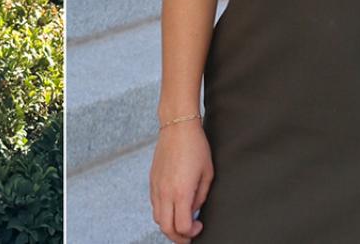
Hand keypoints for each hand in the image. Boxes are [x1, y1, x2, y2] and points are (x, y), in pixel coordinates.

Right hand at [149, 119, 212, 243]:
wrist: (178, 127)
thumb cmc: (196, 147)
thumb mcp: (207, 174)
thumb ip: (201, 196)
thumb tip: (194, 210)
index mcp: (181, 192)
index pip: (181, 226)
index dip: (191, 232)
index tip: (199, 227)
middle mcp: (165, 192)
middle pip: (166, 227)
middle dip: (178, 237)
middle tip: (189, 235)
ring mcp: (156, 187)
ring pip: (157, 218)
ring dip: (169, 225)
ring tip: (181, 222)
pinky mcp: (152, 181)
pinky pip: (154, 205)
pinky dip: (163, 212)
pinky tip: (173, 207)